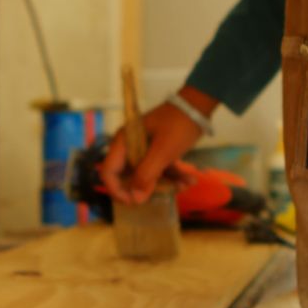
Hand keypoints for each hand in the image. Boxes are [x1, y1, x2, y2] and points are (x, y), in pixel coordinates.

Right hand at [100, 86, 217, 204]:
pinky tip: (190, 180)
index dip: (117, 190)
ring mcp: (144, 149)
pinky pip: (160, 169)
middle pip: (129, 177)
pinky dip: (173, 175)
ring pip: (148, 175)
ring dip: (166, 183)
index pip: (108, 172)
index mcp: (123, 143)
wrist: (198, 105)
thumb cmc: (177, 126)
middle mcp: (129, 147)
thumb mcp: (162, 151)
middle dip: (147, 189)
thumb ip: (146, 175)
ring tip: (186, 184)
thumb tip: (135, 199)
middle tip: (162, 195)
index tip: (133, 202)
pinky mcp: (157, 151)